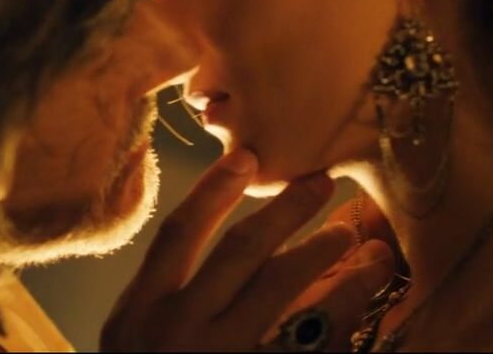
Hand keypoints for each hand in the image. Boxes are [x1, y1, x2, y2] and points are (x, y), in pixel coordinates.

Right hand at [101, 150, 395, 350]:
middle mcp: (180, 333)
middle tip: (324, 183)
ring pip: (284, 295)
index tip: (247, 158)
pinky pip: (308, 346)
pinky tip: (362, 298)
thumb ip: (161, 292)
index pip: (179, 236)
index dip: (213, 192)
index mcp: (141, 315)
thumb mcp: (130, 338)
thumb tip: (215, 232)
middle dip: (286, 212)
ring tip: (358, 239)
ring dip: (325, 258)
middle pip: (241, 255)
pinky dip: (337, 319)